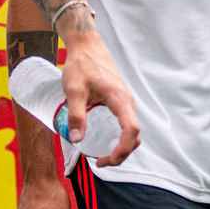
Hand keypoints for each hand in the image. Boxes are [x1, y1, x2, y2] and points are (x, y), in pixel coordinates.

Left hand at [59, 31, 139, 164]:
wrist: (87, 46)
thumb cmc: (81, 65)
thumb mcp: (74, 90)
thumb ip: (77, 115)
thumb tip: (77, 140)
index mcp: (120, 99)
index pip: (131, 131)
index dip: (122, 150)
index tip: (105, 160)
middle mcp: (127, 101)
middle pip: (135, 135)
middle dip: (122, 154)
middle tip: (101, 162)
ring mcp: (126, 101)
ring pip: (132, 131)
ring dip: (122, 147)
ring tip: (103, 155)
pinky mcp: (120, 101)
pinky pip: (127, 123)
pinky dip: (120, 137)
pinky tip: (105, 140)